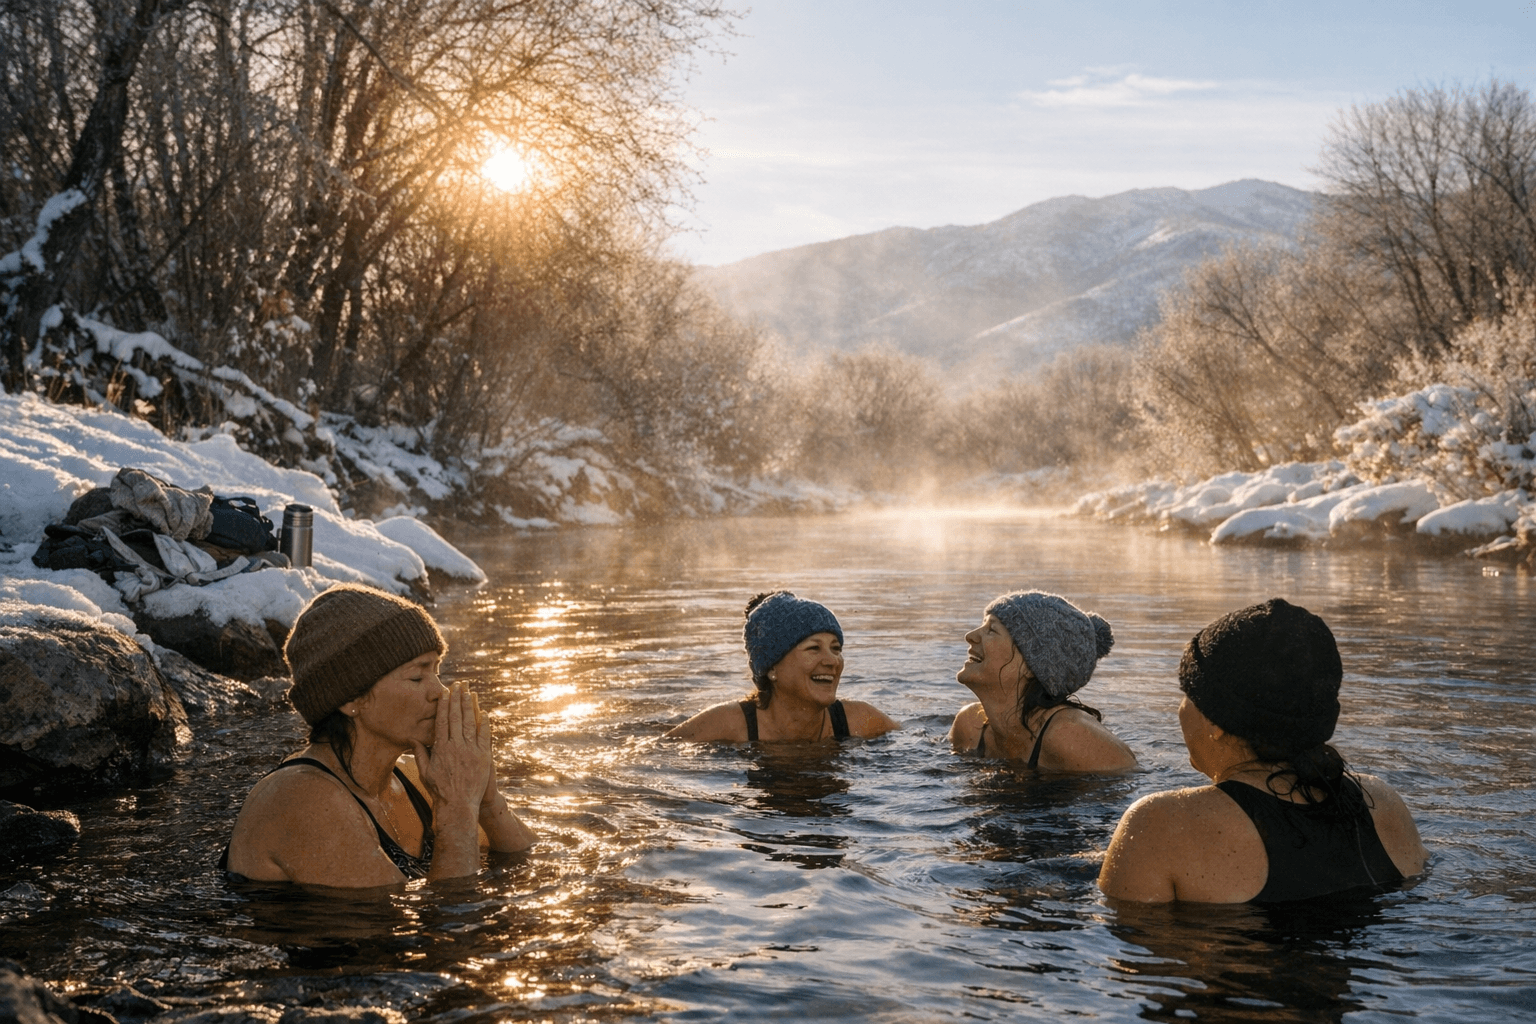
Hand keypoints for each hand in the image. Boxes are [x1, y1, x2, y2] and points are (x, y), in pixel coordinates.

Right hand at [412, 682, 492, 820]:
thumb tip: (412, 738)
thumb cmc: (439, 790)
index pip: (442, 721)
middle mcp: (456, 747)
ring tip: (470, 692)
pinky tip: (484, 712)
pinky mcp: (484, 757)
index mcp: (441, 748)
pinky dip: (485, 723)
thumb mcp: (425, 772)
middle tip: (459, 684)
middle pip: (457, 717)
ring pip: (470, 723)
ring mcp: (471, 751)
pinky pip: (484, 736)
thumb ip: (420, 753)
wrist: (458, 806)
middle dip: (457, 699)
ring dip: (470, 706)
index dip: (444, 705)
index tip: (445, 692)